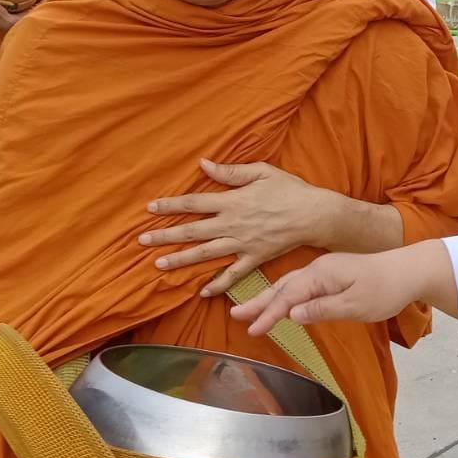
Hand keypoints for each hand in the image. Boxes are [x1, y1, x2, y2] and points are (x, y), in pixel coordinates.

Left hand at [141, 159, 340, 296]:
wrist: (315, 215)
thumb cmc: (291, 190)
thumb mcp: (262, 172)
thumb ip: (231, 172)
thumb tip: (204, 165)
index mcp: (232, 201)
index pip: (193, 204)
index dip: (170, 205)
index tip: (149, 208)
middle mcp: (232, 225)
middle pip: (192, 231)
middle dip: (165, 236)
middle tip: (141, 241)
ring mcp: (242, 244)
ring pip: (205, 254)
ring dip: (180, 260)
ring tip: (159, 265)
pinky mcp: (255, 258)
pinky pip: (233, 274)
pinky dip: (217, 284)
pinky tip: (201, 292)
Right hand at [232, 239, 457, 335]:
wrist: (409, 270)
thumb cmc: (385, 290)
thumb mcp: (355, 305)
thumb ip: (322, 309)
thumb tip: (293, 315)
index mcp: (321, 275)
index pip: (288, 297)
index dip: (269, 314)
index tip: (253, 330)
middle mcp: (319, 269)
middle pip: (283, 288)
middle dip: (259, 303)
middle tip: (235, 315)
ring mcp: (325, 270)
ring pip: (290, 285)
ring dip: (270, 298)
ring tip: (249, 310)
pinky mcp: (333, 274)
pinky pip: (301, 284)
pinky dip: (286, 294)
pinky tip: (282, 303)